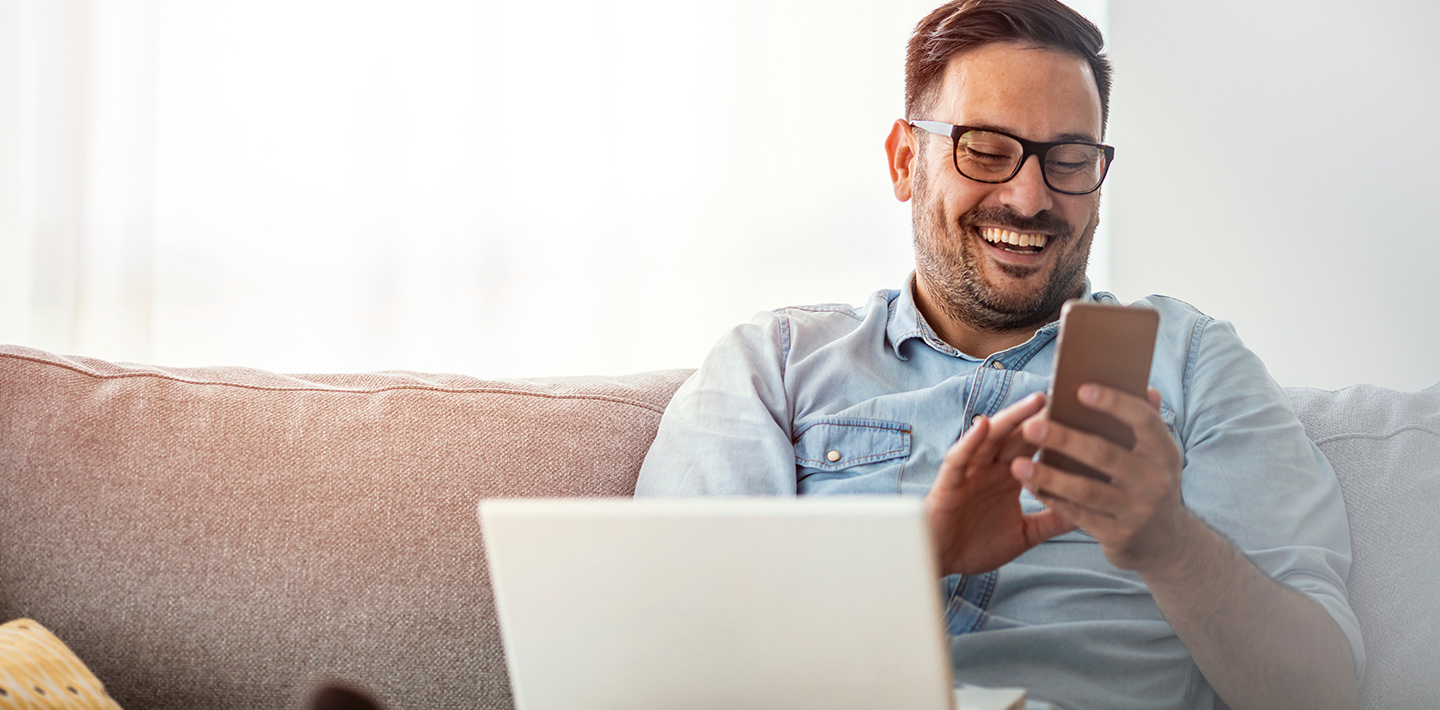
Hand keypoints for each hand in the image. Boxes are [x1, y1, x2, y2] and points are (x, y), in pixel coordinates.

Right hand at [926, 392, 1075, 575]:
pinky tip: (984, 424)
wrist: (941, 560)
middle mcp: (991, 468)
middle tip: (1067, 395)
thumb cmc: (977, 545)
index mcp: (1010, 477)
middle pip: (1018, 435)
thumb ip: (1051, 521)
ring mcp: (970, 471)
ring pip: (992, 438)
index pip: (1035, 447)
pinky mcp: (950, 481)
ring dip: (1012, 418)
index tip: (1082, 414)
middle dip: (1040, 415)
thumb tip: (1088, 512)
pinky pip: (961, 457)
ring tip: (1035, 401)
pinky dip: (971, 440)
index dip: (1055, 430)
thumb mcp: (1024, 534)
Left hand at [1011, 384, 1191, 573]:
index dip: (1113, 403)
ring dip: (1049, 476)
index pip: (1142, 420)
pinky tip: (1030, 487)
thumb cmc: (1148, 482)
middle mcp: (1155, 480)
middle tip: (1031, 426)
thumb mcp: (1156, 455)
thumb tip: (1145, 387)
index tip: (1079, 389)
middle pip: (1104, 454)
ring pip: (1086, 489)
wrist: (1166, 543)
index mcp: (1164, 451)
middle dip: (1064, 439)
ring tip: (1017, 465)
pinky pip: (1079, 515)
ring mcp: (1137, 510)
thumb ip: (1146, 422)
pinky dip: (1053, 500)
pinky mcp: (1119, 536)